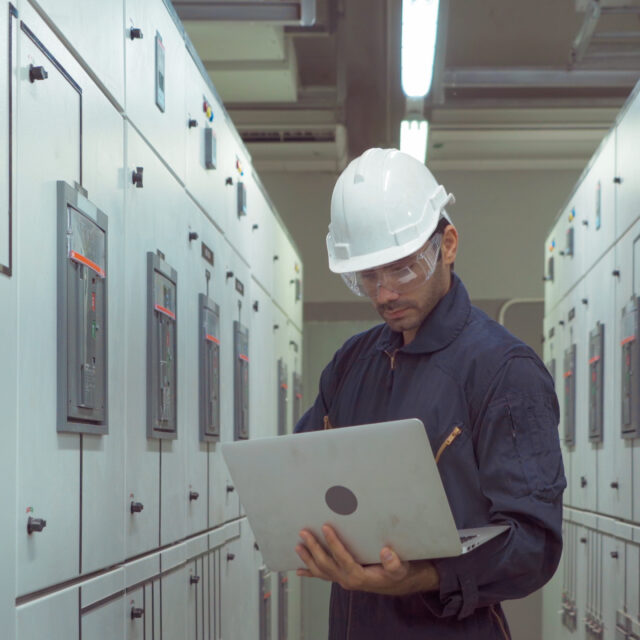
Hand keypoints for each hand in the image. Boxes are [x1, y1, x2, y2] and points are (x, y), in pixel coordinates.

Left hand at [295, 524, 438, 595]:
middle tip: (304, 533)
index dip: (333, 543)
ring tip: (297, 546)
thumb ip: (394, 563)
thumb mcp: (400, 568)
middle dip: (313, 548)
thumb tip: (386, 552)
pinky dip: (310, 573)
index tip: (326, 528)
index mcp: (359, 576)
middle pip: (326, 564)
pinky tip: (299, 571)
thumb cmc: (396, 573)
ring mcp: (342, 580)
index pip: (342, 558)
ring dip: (308, 559)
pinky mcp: (341, 577)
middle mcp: (347, 580)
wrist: (396, 583)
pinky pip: (323, 576)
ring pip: (321, 571)